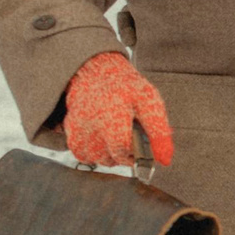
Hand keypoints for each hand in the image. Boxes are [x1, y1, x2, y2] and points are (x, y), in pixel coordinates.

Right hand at [64, 51, 173, 167]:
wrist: (96, 73)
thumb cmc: (125, 88)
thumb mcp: (149, 102)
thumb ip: (159, 132)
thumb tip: (165, 160)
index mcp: (112, 112)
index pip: (120, 148)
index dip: (133, 155)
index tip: (140, 149)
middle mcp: (91, 122)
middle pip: (109, 158)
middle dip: (124, 155)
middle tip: (129, 138)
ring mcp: (77, 128)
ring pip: (97, 159)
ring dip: (109, 155)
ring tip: (115, 136)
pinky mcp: (69, 133)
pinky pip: (84, 155)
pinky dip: (95, 152)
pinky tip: (102, 137)